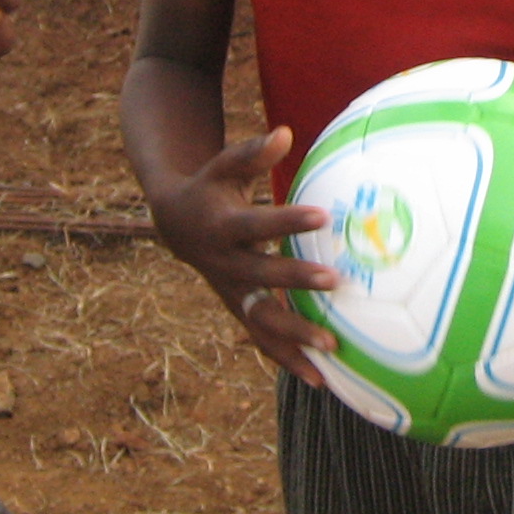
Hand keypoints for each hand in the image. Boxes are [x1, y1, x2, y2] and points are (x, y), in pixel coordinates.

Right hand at [144, 126, 340, 384]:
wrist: (175, 224)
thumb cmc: (211, 187)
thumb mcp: (224, 166)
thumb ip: (252, 152)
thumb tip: (285, 133)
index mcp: (223, 227)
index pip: (258, 224)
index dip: (288, 220)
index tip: (324, 214)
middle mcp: (225, 265)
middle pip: (262, 277)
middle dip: (297, 281)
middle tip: (337, 282)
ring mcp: (231, 293)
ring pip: (261, 320)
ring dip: (295, 337)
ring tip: (332, 349)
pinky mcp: (239, 310)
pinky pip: (263, 339)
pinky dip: (288, 359)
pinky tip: (320, 379)